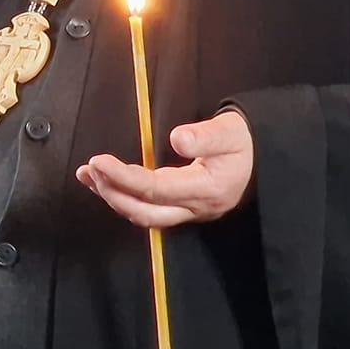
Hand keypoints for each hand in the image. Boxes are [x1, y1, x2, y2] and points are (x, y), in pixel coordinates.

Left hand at [76, 108, 254, 228]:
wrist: (261, 160)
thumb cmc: (244, 144)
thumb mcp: (231, 132)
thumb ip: (206, 136)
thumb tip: (177, 138)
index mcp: (208, 189)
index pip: (157, 190)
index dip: (124, 178)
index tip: (99, 161)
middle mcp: (196, 208)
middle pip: (146, 211)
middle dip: (112, 192)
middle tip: (90, 169)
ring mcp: (189, 212)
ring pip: (144, 215)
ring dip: (113, 197)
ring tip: (88, 175)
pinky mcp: (182, 209)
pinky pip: (148, 210)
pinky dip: (123, 197)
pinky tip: (104, 183)